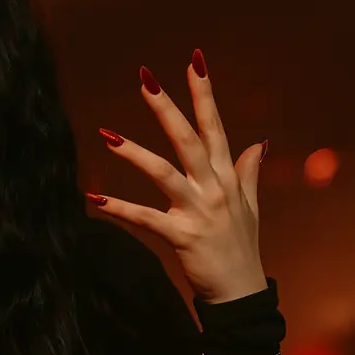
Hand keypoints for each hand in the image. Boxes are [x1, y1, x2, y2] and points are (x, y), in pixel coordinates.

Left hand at [86, 49, 268, 303]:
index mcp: (226, 177)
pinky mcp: (181, 236)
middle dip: (167, 107)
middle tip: (145, 79)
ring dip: (135, 153)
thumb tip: (260, 141)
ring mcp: (199, 211)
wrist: (242, 293)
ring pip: (164, 173)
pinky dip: (118, 208)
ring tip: (106, 135)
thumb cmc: (241, 247)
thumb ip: (248, 171)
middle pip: (189, 139)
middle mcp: (214, 188)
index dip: (205, 93)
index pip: (215, 126)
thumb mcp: (250, 206)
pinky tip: (94, 197)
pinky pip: (145, 218)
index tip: (195, 60)